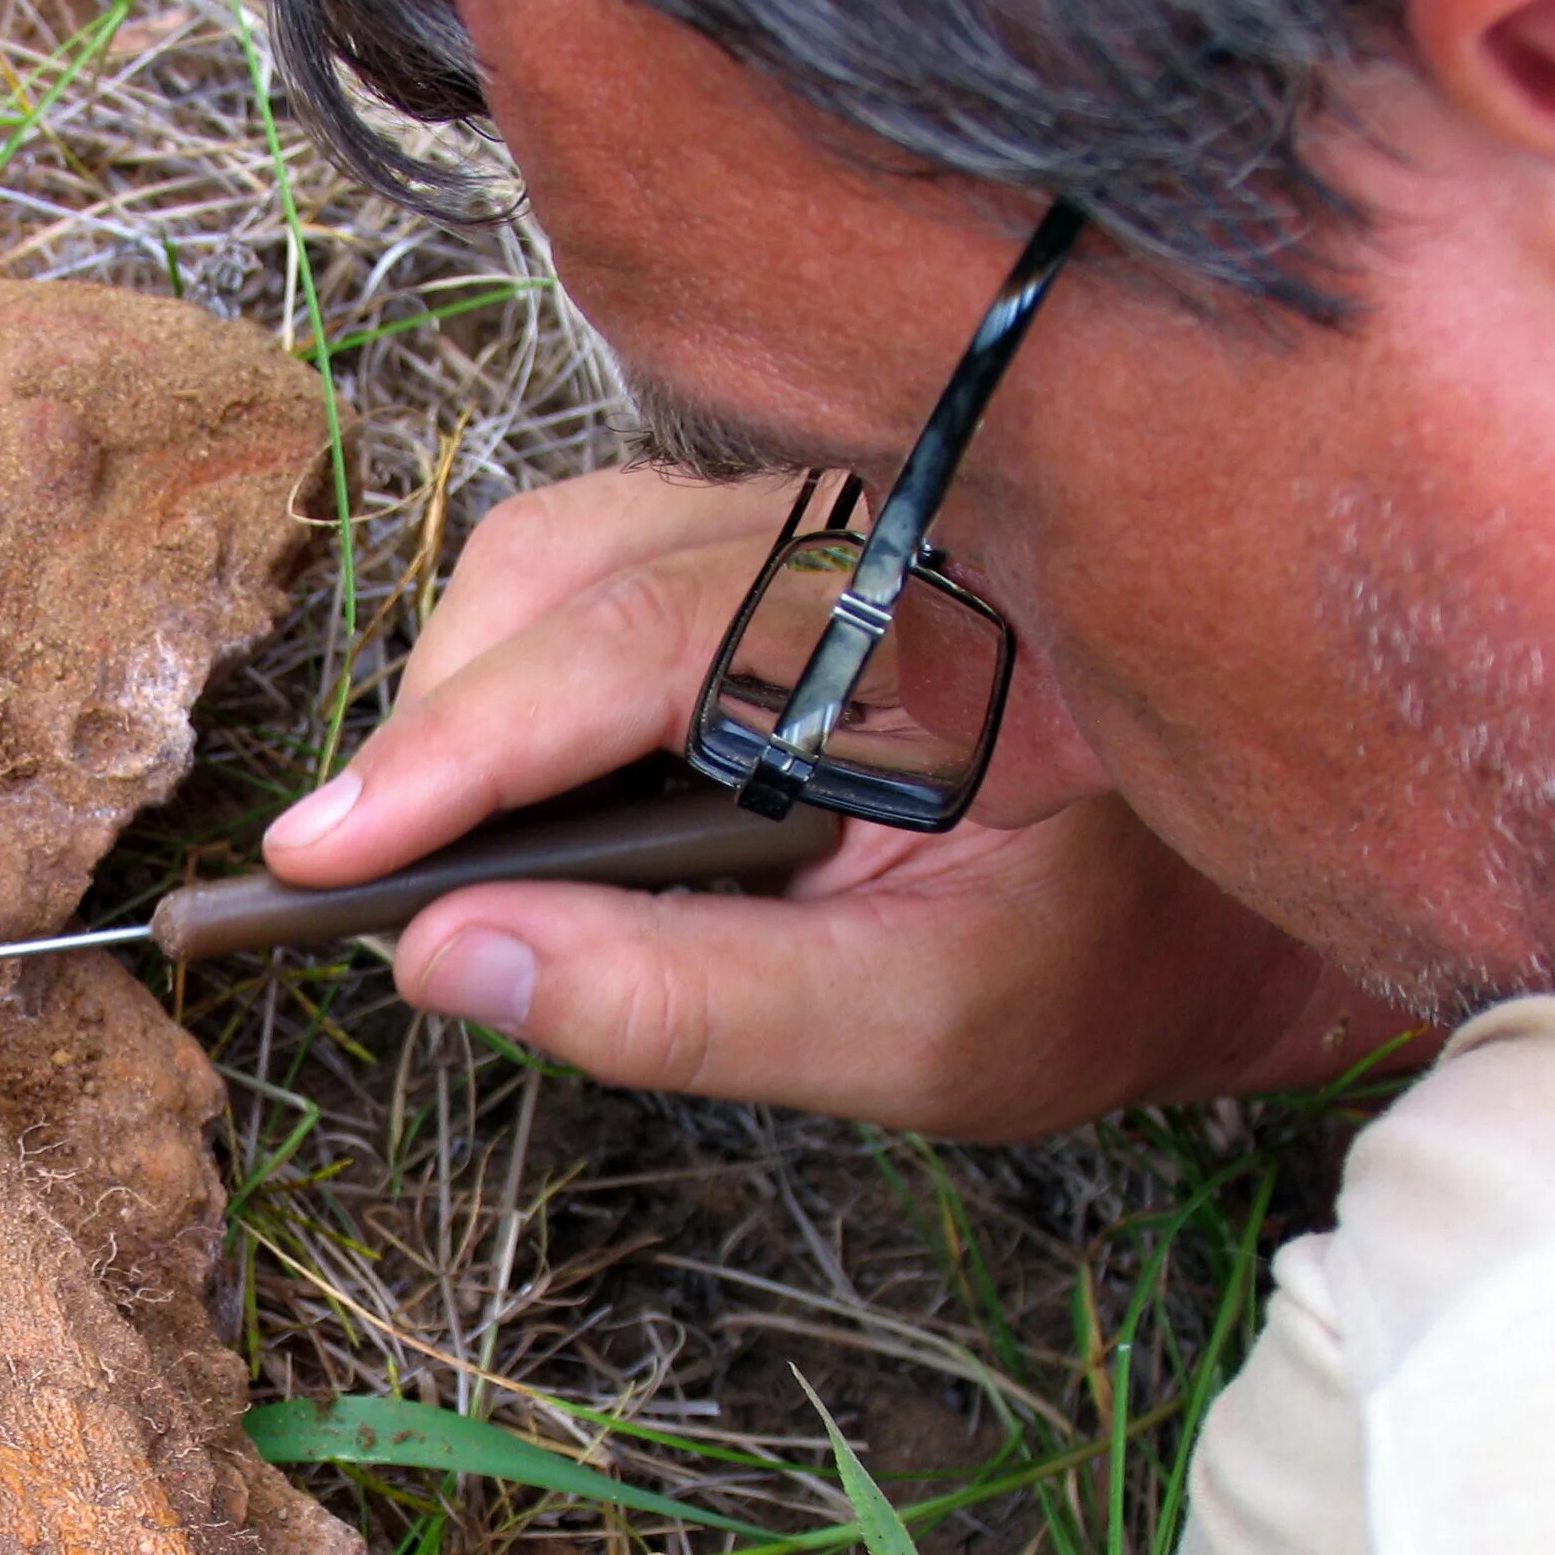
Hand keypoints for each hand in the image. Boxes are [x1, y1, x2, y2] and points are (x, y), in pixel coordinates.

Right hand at [264, 468, 1415, 1140]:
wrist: (1236, 901)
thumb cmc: (1099, 966)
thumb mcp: (913, 1031)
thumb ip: (687, 1002)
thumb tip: (448, 960)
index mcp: (911, 630)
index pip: (629, 650)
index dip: (454, 756)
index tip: (318, 857)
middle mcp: (851, 534)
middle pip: (559, 571)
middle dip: (440, 736)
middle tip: (369, 888)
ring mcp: (808, 523)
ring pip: (559, 555)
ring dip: (468, 701)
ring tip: (441, 853)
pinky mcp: (775, 549)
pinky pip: (596, 569)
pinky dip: (519, 676)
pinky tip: (527, 793)